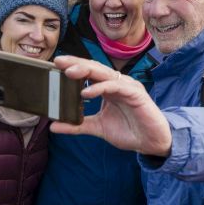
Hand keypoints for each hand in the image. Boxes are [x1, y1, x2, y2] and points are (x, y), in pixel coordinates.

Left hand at [50, 56, 172, 156]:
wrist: (150, 143)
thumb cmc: (129, 131)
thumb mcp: (98, 128)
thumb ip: (77, 125)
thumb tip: (53, 126)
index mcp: (108, 88)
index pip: (88, 73)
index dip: (73, 67)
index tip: (55, 65)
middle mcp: (117, 84)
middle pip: (94, 68)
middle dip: (76, 63)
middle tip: (58, 61)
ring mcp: (127, 86)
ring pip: (104, 73)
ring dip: (86, 71)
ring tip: (69, 73)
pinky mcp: (136, 93)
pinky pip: (116, 86)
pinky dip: (101, 87)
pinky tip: (86, 92)